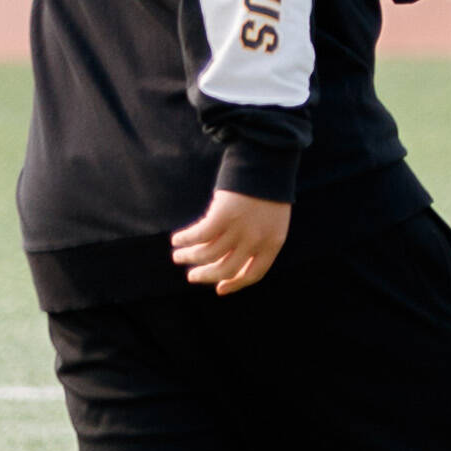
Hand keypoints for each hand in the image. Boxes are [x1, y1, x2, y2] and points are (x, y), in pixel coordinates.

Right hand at [175, 186, 289, 295]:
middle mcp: (256, 239)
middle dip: (206, 276)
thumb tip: (233, 264)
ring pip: (207, 255)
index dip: (235, 284)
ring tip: (178, 256)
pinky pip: (198, 236)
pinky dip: (185, 239)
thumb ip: (257, 240)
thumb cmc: (267, 190)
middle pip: (226, 269)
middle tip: (192, 277)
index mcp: (273, 242)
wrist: (268, 161)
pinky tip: (177, 239)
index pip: (254, 273)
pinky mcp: (222, 216)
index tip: (219, 289)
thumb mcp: (271, 220)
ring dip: (189, 257)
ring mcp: (239, 229)